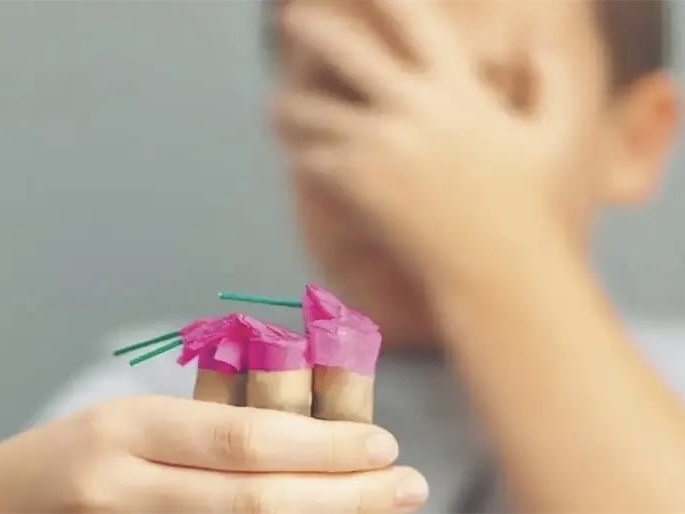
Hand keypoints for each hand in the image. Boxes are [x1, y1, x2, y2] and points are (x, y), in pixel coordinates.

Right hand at [0, 396, 427, 512]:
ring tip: (384, 508)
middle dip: (341, 496)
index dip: (320, 447)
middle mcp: (129, 490)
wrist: (10, 506)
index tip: (383, 445)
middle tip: (406, 484)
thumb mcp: (142, 415)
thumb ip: (215, 415)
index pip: (243, 441)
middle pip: (254, 500)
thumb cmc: (87, 450)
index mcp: (133, 429)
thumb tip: (310, 411)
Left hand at [276, 0, 582, 297]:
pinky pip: (312, 159)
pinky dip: (298, 153)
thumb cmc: (532, 209)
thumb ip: (553, 79)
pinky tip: (290, 151)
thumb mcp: (558, 136)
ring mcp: (381, 147)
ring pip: (312, 109)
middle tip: (290, 20)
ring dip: (287, 103)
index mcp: (458, 90)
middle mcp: (413, 108)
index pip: (416, 22)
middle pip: (346, 50)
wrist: (499, 271)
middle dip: (310, 27)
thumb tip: (538, 39)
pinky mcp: (359, 186)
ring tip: (275, 104)